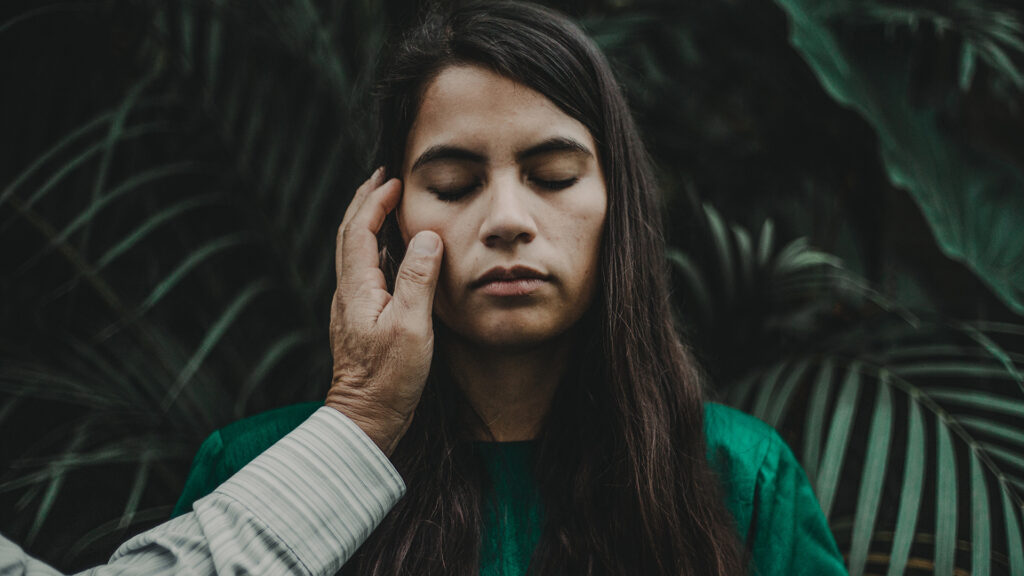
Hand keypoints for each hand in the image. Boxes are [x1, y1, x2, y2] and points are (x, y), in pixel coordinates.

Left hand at [326, 168, 442, 456]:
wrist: (366, 417)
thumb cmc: (390, 378)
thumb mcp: (412, 328)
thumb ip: (418, 279)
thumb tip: (426, 236)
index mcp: (357, 288)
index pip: (360, 230)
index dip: (375, 201)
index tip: (394, 180)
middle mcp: (348, 292)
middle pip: (349, 234)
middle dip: (365, 202)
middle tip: (383, 177)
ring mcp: (351, 306)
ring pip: (354, 251)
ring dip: (367, 222)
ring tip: (386, 204)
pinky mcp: (360, 320)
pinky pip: (363, 270)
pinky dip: (374, 247)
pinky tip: (390, 251)